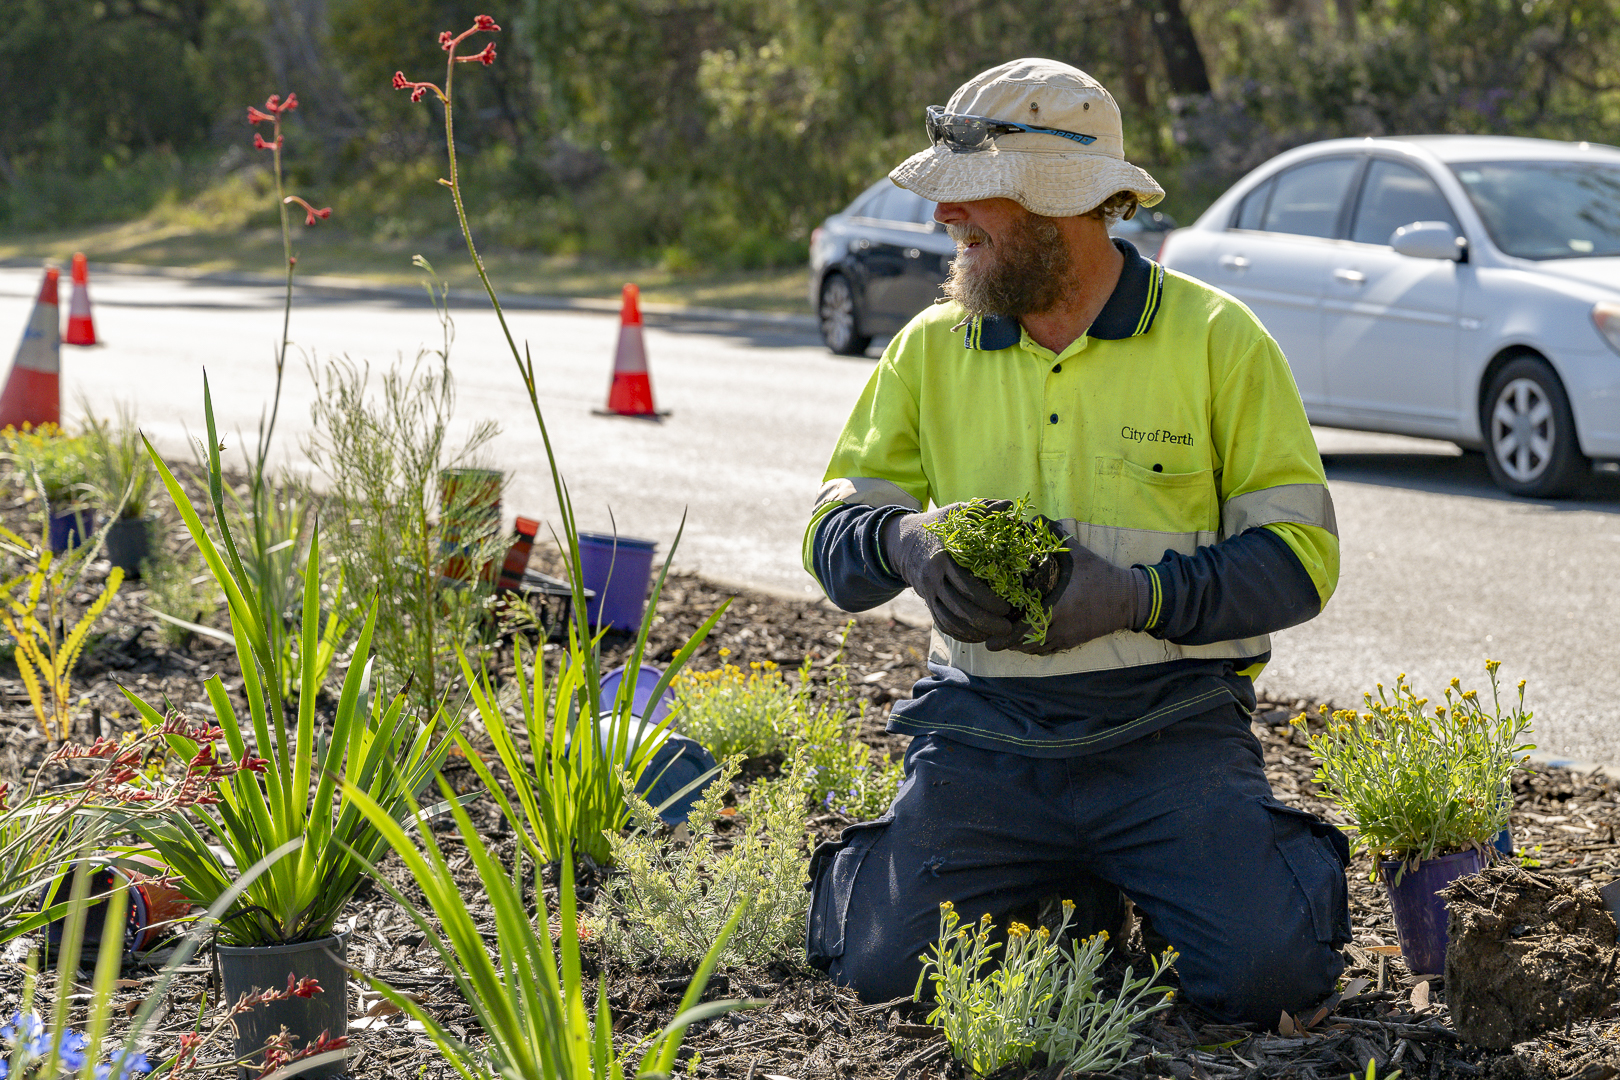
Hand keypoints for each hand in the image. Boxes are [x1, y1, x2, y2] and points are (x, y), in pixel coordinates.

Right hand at [882, 503, 1014, 642]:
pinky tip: (977, 636)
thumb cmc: (937, 525)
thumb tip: (1009, 506)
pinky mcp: (927, 601)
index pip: (966, 585)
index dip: (988, 600)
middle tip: (1007, 626)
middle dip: (985, 621)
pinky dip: (960, 634)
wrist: (902, 541)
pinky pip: (942, 623)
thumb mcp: (956, 513)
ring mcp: (928, 592)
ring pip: (950, 620)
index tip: (1007, 606)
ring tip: (996, 634)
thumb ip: (982, 511)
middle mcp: (933, 578)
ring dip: (974, 631)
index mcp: (943, 557)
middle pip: (960, 608)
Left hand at [989, 528, 1147, 654]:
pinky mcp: (1074, 642)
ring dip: (1020, 645)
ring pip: (1037, 649)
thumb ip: (1056, 537)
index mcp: (1059, 605)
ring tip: (1006, 638)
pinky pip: (1049, 651)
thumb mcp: (1079, 554)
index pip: (1027, 623)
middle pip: (1027, 642)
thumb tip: (1036, 518)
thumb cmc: (1101, 574)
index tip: (993, 626)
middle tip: (993, 637)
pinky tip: (1026, 642)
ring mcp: (1068, 637)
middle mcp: (1061, 625)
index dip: (1008, 628)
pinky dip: (1035, 648)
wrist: (1129, 599)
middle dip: (1009, 641)